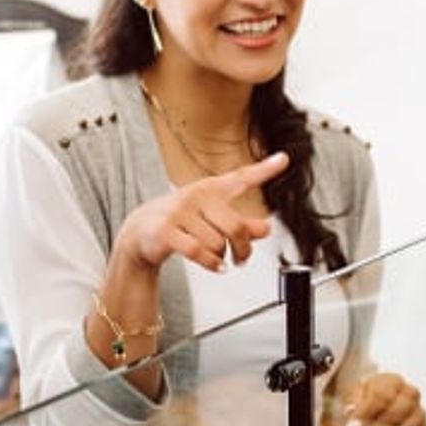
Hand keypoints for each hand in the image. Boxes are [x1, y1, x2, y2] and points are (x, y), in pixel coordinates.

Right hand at [114, 152, 288, 272]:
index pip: (241, 178)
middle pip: (235, 226)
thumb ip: (242, 225)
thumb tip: (266, 229)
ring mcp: (180, 212)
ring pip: (217, 242)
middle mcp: (197, 195)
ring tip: (218, 258)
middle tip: (242, 258)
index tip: (284, 160)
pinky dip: (211, 263)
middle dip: (243, 248)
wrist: (141, 231)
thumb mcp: (212, 220)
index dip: (264, 170)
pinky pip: (198, 251)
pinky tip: (216, 266)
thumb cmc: (181, 221)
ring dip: (221, 256)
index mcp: (211, 189)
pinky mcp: (167, 230)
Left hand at [336, 372, 425, 425]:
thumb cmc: (367, 398)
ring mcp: (421, 414)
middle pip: (396, 416)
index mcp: (393, 381)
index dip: (365, 414)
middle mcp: (412, 395)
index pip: (381, 396)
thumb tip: (351, 410)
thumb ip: (354, 400)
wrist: (384, 404)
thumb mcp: (356, 394)